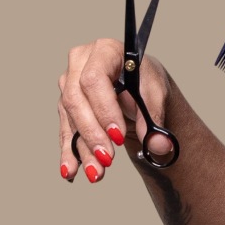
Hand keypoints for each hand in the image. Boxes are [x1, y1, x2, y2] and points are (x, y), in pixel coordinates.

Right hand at [56, 39, 173, 182]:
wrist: (137, 88)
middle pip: (76, 100)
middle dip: (92, 133)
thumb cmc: (145, 83)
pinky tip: (72, 172)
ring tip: (97, 174)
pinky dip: (70, 154)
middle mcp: (79, 64)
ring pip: (71, 120)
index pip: (94, 79)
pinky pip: (65, 132)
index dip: (103, 109)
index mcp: (104, 51)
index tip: (118, 135)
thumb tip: (159, 146)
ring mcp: (68, 85)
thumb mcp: (156, 94)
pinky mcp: (65, 106)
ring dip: (83, 150)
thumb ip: (155, 118)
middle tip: (108, 159)